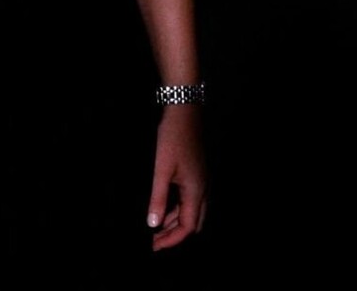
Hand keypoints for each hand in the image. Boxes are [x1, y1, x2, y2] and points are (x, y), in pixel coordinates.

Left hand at [148, 105, 206, 251]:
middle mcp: (203, 189)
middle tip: (154, 240)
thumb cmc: (172, 137)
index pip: (188, 227)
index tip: (153, 247)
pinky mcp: (197, 173)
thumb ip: (157, 198)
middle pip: (193, 223)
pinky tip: (162, 207)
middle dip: (174, 234)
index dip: (171, 240)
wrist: (185, 110)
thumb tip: (152, 225)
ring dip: (175, 221)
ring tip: (154, 227)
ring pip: (192, 211)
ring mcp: (202, 181)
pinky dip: (177, 208)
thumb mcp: (161, 169)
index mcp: (197, 191)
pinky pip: (190, 199)